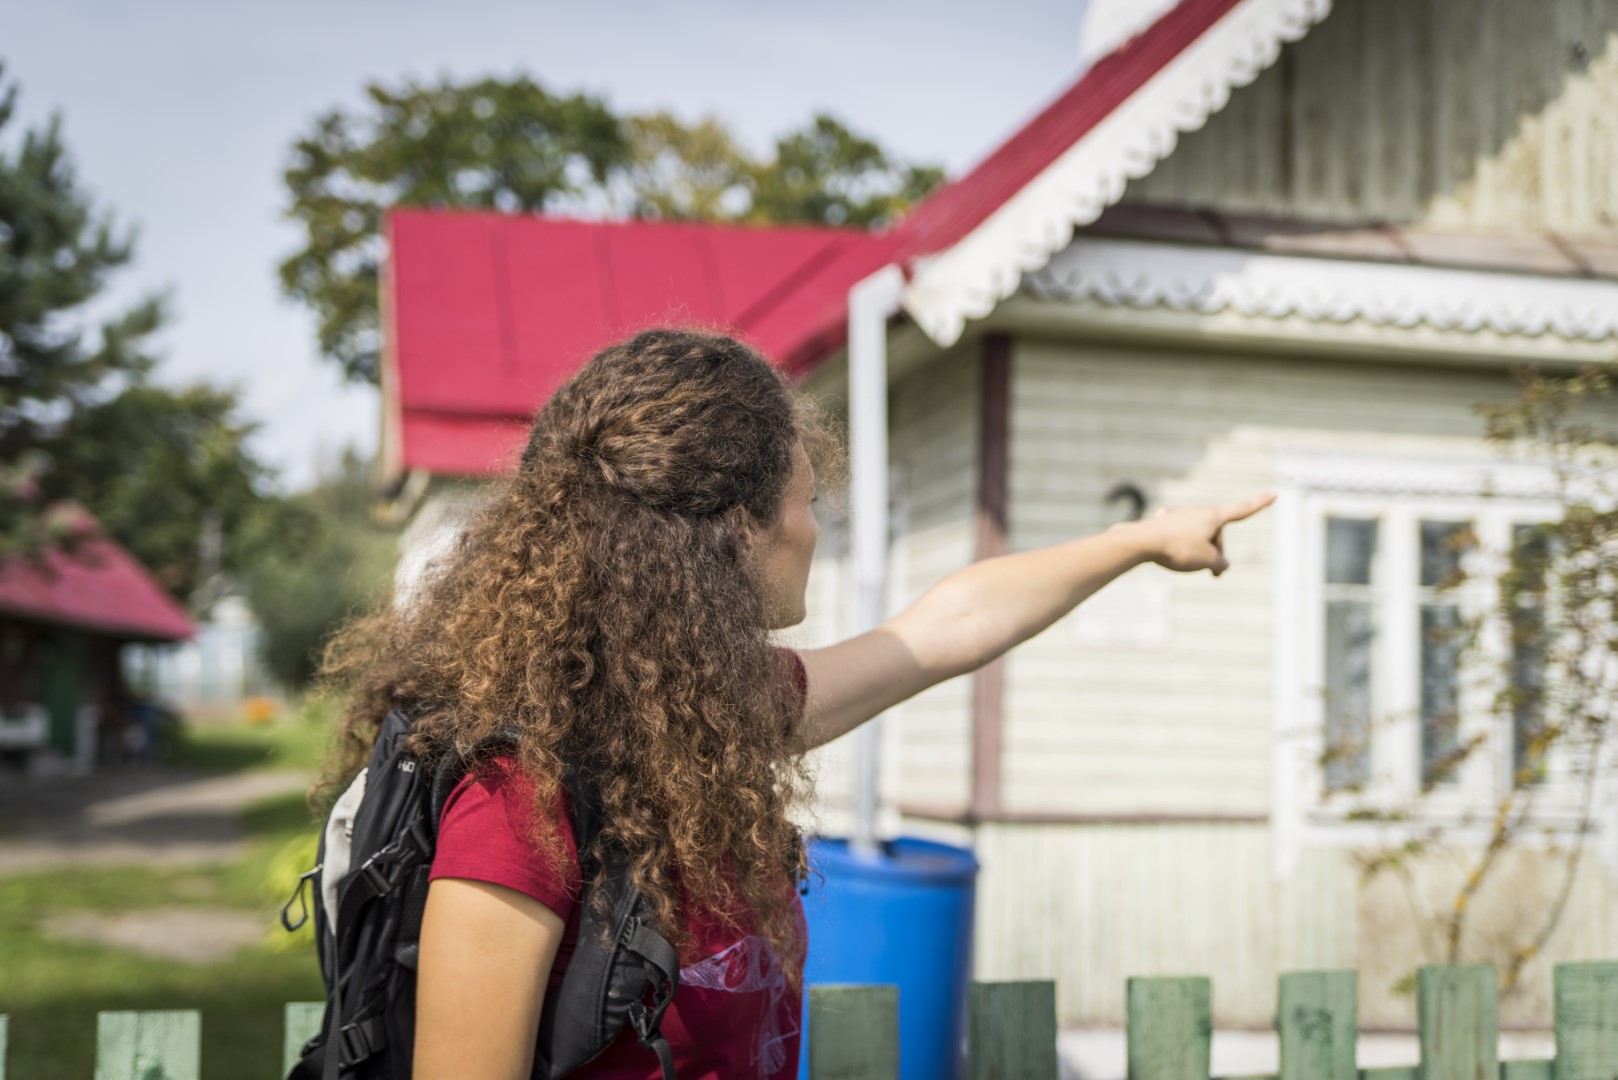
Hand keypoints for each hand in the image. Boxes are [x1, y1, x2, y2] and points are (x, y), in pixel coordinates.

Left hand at [1130, 492, 1276, 576]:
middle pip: (1215, 534)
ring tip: (1183, 562)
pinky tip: (1165, 546)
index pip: (1242, 510)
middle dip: (1215, 553)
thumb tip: (1221, 564)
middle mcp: (1196, 511)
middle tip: (1211, 573)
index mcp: (1213, 516)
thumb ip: (1220, 562)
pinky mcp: (1161, 522)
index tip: (1274, 494)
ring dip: (1196, 551)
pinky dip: (1176, 545)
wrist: (1142, 543)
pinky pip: (1176, 536)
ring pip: (1196, 536)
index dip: (1259, 504)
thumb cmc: (1178, 550)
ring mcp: (1178, 514)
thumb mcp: (1207, 560)